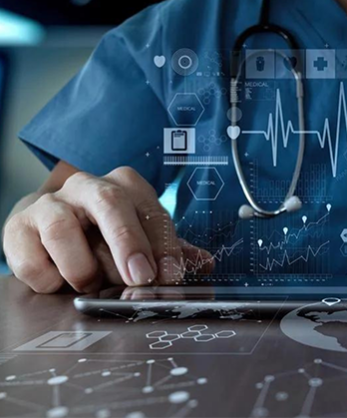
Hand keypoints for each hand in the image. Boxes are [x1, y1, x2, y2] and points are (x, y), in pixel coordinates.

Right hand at [3, 167, 212, 292]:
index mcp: (125, 186)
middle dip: (128, 242)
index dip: (164, 245)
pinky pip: (32, 258)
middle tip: (140, 278)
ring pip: (64, 230)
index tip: (172, 275)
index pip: (151, 210)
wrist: (46, 227)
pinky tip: (60, 283)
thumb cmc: (104, 235)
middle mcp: (87, 186)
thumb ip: (172, 251)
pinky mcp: (17, 228)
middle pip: (110, 204)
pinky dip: (49, 279)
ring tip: (92, 284)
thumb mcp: (142, 238)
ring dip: (83, 267)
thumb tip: (204, 264)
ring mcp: (49, 205)